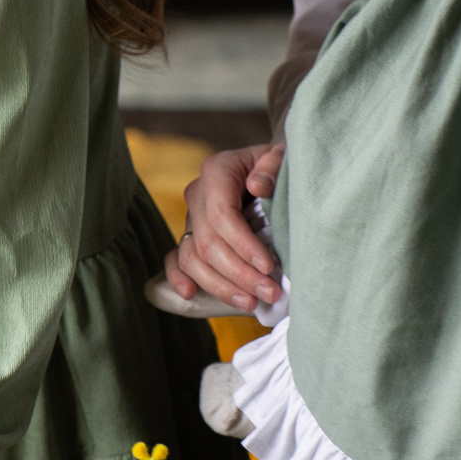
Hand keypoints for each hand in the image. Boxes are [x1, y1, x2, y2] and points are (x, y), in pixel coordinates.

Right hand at [165, 143, 285, 310]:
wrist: (269, 168)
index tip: (269, 267)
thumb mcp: (284, 157)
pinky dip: (179, 277)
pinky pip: (176, 259)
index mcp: (217, 171)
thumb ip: (273, 166)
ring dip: (220, 285)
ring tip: (251, 302)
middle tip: (271, 292)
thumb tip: (258, 186)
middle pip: (209, 243)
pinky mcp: (190, 236)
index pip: (222, 215)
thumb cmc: (279, 165)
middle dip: (239, 273)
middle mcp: (197, 194)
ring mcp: (191, 217)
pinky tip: (190, 294)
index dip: (243, 245)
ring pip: (192, 258)